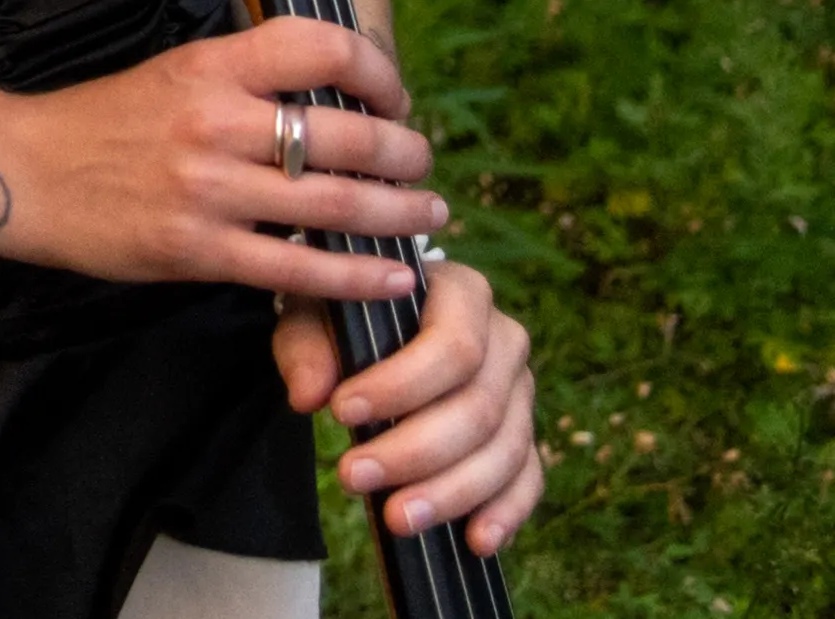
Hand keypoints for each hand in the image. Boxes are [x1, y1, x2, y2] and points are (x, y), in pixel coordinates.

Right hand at [0, 17, 446, 302]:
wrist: (24, 172)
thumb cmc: (105, 122)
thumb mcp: (174, 74)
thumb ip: (247, 79)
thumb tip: (339, 93)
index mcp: (211, 66)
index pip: (321, 47)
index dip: (378, 72)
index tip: (394, 99)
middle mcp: (214, 121)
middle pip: (347, 135)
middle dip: (407, 156)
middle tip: (424, 167)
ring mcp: (207, 189)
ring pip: (337, 206)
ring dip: (400, 216)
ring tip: (427, 217)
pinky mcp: (198, 250)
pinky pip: (300, 269)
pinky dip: (359, 277)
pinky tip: (392, 278)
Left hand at [286, 244, 541, 555]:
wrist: (371, 323)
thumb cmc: (344, 314)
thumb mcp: (313, 313)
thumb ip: (307, 347)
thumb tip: (308, 397)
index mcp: (464, 293)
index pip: (452, 345)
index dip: (401, 385)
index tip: (340, 413)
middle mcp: (506, 340)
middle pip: (479, 408)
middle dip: (415, 451)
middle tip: (352, 477)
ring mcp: (522, 393)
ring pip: (504, 451)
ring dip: (451, 492)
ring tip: (396, 519)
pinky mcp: (524, 438)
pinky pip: (527, 480)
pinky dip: (505, 513)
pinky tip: (475, 540)